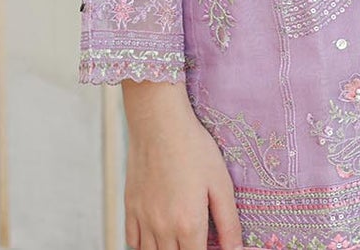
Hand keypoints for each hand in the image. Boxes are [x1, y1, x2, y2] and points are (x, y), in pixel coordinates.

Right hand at [121, 81, 241, 249]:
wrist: (159, 122)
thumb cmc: (194, 148)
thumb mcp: (221, 183)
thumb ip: (229, 222)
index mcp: (188, 223)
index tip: (209, 246)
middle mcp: (162, 227)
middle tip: (195, 240)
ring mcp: (143, 217)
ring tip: (179, 240)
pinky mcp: (130, 206)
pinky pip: (132, 241)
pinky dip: (144, 245)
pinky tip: (157, 236)